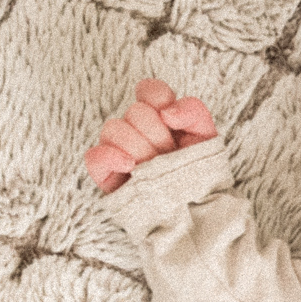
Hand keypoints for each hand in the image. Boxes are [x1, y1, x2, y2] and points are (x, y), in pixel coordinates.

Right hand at [85, 78, 216, 192]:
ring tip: (156, 168)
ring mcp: (118, 151)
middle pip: (135, 111)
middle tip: (169, 155)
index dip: (158, 98)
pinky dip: (112, 156)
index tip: (172, 121)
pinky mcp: (106, 174)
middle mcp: (135, 130)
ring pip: (114, 128)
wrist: (197, 210)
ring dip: (141, 149)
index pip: (148, 90)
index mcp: (157, 118)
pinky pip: (94, 156)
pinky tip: (131, 166)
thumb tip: (167, 112)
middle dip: (158, 135)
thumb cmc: (198, 173)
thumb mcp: (206, 137)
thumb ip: (193, 111)